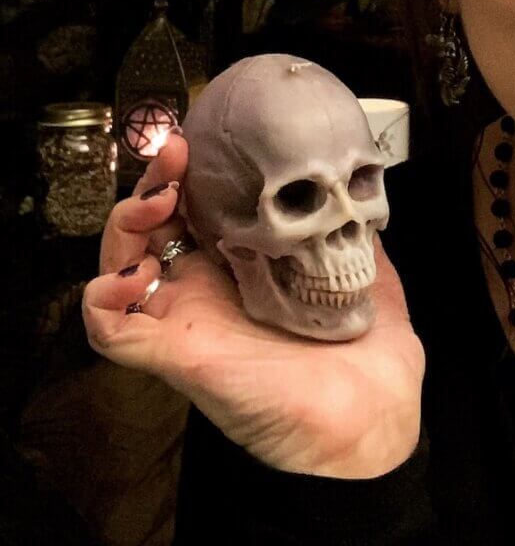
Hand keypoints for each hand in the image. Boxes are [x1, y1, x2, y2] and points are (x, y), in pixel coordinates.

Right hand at [83, 132, 424, 478]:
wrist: (371, 414)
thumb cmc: (368, 349)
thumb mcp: (363, 265)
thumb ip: (347, 225)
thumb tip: (353, 180)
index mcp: (245, 265)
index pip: (196, 208)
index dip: (188, 171)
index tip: (198, 137)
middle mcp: (207, 288)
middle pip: (151, 227)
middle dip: (153, 182)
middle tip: (175, 154)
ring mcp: (186, 319)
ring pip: (118, 265)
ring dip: (125, 223)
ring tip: (159, 202)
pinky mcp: (174, 354)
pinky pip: (109, 329)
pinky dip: (106, 294)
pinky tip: (140, 272)